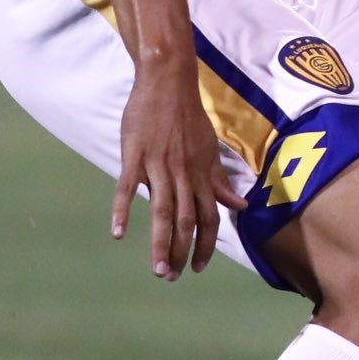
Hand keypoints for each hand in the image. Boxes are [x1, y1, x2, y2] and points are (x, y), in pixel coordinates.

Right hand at [112, 62, 246, 280]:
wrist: (168, 82)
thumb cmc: (188, 117)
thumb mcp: (209, 149)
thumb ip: (220, 180)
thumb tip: (240, 205)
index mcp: (202, 173)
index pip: (209, 217)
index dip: (206, 244)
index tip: (199, 267)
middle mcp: (183, 173)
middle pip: (185, 220)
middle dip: (181, 251)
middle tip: (172, 277)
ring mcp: (158, 165)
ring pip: (161, 210)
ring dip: (159, 242)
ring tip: (157, 269)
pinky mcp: (135, 155)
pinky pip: (127, 186)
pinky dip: (122, 210)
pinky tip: (118, 232)